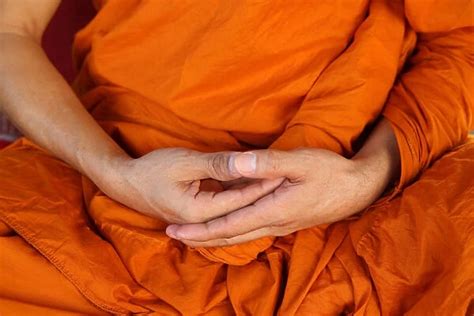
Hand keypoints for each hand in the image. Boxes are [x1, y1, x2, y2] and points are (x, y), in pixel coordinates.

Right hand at [99, 148, 282, 223]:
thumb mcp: (186, 162)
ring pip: (234, 209)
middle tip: (288, 180)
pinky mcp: (199, 213)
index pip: (240, 200)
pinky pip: (225, 207)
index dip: (263, 184)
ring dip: (254, 196)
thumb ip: (217, 164)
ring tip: (278, 183)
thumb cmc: (152, 170)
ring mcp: (200, 220)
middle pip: (241, 209)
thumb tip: (247, 162)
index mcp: (200, 212)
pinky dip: (239, 197)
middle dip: (264, 193)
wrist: (126, 182)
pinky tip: (254, 187)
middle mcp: (203, 222)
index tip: (283, 173)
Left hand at [166, 148, 393, 246]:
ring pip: (240, 237)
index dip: (199, 229)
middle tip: (174, 234)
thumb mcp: (300, 162)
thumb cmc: (330, 172)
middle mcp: (273, 223)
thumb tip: (237, 162)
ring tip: (193, 235)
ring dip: (214, 237)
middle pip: (229, 237)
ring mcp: (280, 225)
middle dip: (200, 238)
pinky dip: (232, 232)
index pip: (227, 225)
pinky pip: (252, 231)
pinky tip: (227, 227)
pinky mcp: (286, 221)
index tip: (175, 229)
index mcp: (272, 210)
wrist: (358, 189)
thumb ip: (268, 164)